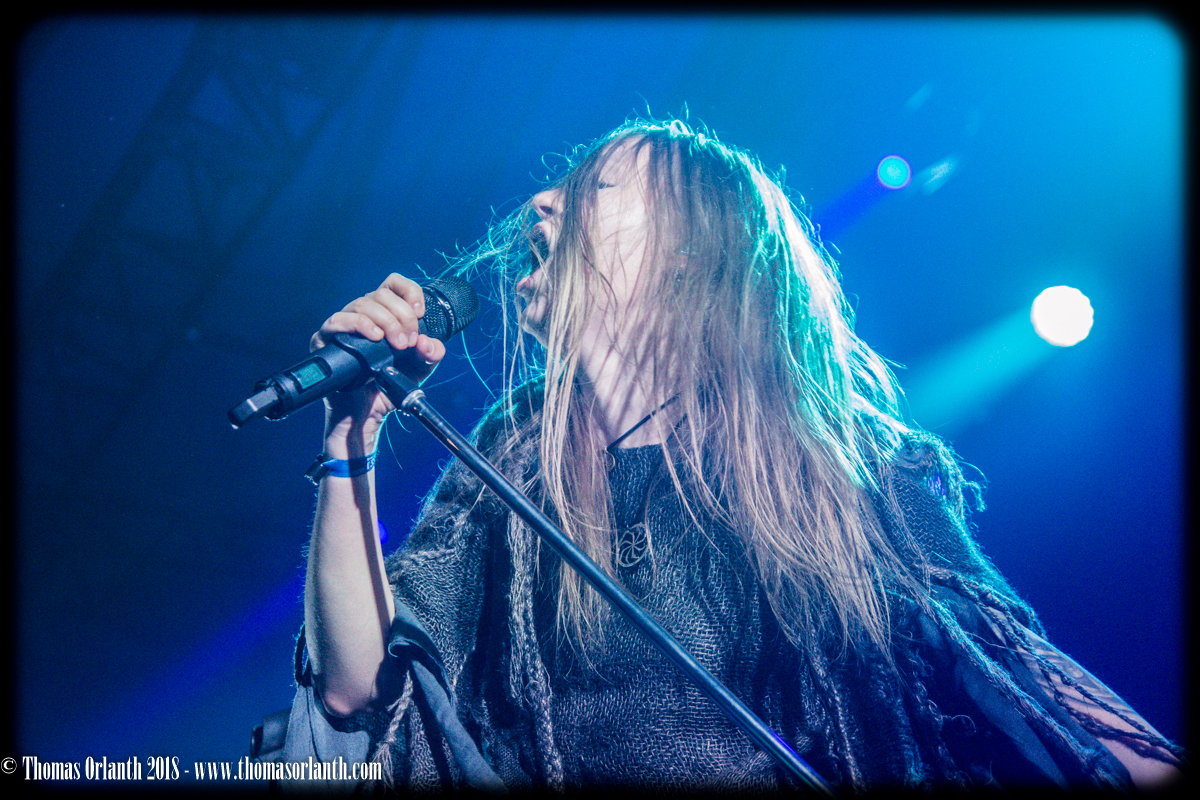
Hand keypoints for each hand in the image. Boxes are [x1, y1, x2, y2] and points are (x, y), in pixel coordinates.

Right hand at [311, 273, 447, 441]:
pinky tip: (374, 337)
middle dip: (401, 316)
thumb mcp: (419, 369)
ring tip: (396, 345)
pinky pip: (338, 320)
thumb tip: (428, 342)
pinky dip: (359, 324)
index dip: (409, 291)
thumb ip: (430, 355)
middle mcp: (364, 313)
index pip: (394, 284)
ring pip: (362, 304)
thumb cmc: (389, 385)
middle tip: (408, 342)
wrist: (368, 411)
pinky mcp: (326, 338)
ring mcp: (344, 323)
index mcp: (386, 312)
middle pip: (381, 294)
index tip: (420, 313)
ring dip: (385, 322)